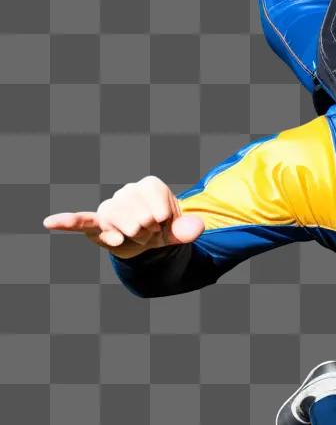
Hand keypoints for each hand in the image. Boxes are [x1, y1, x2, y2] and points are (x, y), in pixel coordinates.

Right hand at [43, 176, 204, 259]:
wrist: (147, 238)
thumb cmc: (164, 228)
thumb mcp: (181, 229)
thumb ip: (190, 229)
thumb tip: (196, 228)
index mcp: (150, 185)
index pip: (160, 210)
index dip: (166, 223)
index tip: (163, 222)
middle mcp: (128, 190)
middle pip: (144, 221)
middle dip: (150, 234)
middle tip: (148, 231)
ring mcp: (110, 205)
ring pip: (127, 228)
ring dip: (135, 239)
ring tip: (134, 234)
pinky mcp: (96, 222)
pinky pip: (79, 220)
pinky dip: (66, 222)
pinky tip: (50, 222)